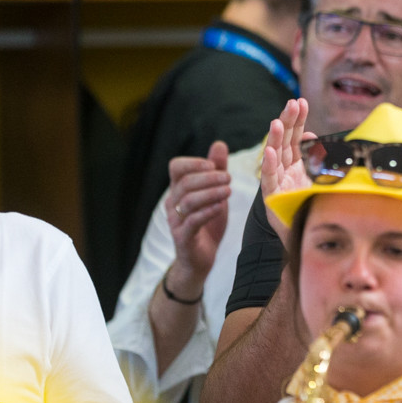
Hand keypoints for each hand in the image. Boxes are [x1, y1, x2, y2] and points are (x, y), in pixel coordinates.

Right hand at [166, 140, 230, 282]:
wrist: (200, 259)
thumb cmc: (207, 222)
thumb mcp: (214, 193)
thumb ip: (216, 170)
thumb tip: (219, 144)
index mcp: (178, 189)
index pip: (176, 167)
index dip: (193, 162)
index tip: (213, 164)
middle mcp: (173, 203)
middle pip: (184, 182)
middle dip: (208, 178)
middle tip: (228, 178)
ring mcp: (176, 221)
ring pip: (188, 201)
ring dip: (210, 193)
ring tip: (229, 191)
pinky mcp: (183, 238)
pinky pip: (192, 222)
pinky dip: (207, 212)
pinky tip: (221, 207)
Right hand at [259, 98, 315, 244]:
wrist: (302, 239)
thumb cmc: (308, 207)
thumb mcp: (316, 178)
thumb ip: (314, 157)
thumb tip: (314, 136)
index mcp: (294, 165)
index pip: (295, 138)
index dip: (297, 120)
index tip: (301, 102)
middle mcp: (283, 171)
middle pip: (284, 142)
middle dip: (288, 122)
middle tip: (293, 103)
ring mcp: (277, 184)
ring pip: (274, 158)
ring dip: (274, 139)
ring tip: (276, 122)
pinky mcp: (272, 200)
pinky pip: (269, 181)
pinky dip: (268, 166)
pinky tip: (268, 152)